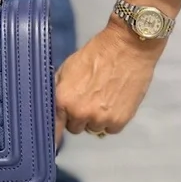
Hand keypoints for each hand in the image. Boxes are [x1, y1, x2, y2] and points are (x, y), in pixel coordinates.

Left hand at [54, 18, 162, 141]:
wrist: (126, 48)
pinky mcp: (120, 121)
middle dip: (78, 117)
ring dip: (95, 119)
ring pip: (93, 128)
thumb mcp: (67, 68)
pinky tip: (114, 103)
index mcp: (63, 100)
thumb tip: (53, 107)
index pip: (54, 128)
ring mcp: (101, 119)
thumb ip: (58, 91)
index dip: (56, 130)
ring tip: (103, 99)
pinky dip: (111, 120)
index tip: (57, 133)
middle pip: (75, 128)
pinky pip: (110, 129)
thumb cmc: (94, 54)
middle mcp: (80, 114)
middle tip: (87, 100)